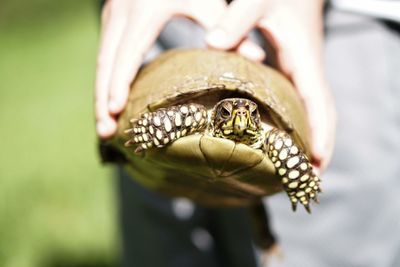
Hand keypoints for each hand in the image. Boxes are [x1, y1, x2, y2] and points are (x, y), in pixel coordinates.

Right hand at [95, 0, 264, 138]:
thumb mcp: (208, 2)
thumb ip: (228, 28)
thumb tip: (257, 58)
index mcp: (143, 11)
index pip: (127, 54)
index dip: (119, 84)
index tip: (116, 112)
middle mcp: (121, 13)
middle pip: (106, 64)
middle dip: (102, 100)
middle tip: (105, 133)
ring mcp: (112, 16)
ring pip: (101, 62)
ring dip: (100, 95)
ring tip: (105, 128)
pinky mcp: (112, 21)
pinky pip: (105, 57)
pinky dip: (106, 83)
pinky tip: (110, 105)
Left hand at [206, 0, 335, 170]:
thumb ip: (236, 20)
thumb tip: (213, 43)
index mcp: (303, 58)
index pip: (318, 102)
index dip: (320, 133)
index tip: (315, 162)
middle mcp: (306, 69)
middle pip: (322, 113)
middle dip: (321, 145)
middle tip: (309, 179)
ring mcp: (301, 70)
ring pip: (313, 110)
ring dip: (313, 138)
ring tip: (300, 168)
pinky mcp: (292, 69)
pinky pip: (301, 102)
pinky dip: (300, 122)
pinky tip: (285, 136)